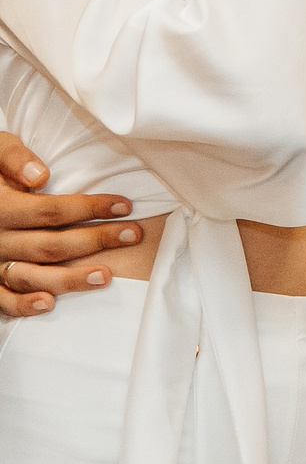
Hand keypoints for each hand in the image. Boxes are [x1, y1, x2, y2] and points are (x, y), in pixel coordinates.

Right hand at [0, 133, 141, 317]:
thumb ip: (12, 158)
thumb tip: (41, 176)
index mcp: (0, 207)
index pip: (50, 211)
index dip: (90, 208)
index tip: (125, 205)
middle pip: (50, 245)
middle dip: (96, 240)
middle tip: (134, 234)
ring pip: (32, 276)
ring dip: (70, 279)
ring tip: (106, 275)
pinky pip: (2, 300)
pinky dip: (23, 305)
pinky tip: (49, 304)